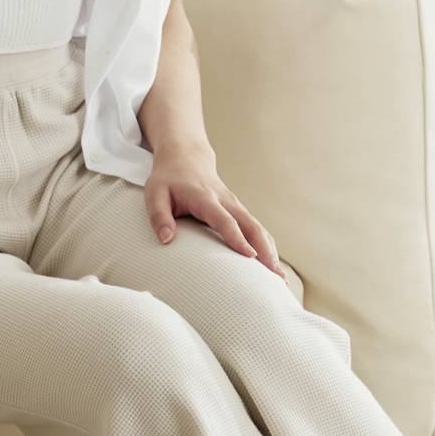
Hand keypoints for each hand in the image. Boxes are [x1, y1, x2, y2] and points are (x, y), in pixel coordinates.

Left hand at [144, 139, 280, 272]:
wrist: (186, 158)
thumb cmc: (168, 179)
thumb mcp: (154, 193)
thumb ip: (159, 216)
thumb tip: (166, 240)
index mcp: (206, 198)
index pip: (225, 220)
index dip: (237, 238)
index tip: (249, 256)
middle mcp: (226, 201)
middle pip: (251, 225)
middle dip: (264, 250)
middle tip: (274, 274)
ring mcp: (235, 206)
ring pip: (258, 228)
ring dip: (270, 251)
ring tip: (280, 277)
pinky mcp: (238, 211)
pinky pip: (256, 229)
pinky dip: (267, 246)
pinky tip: (273, 266)